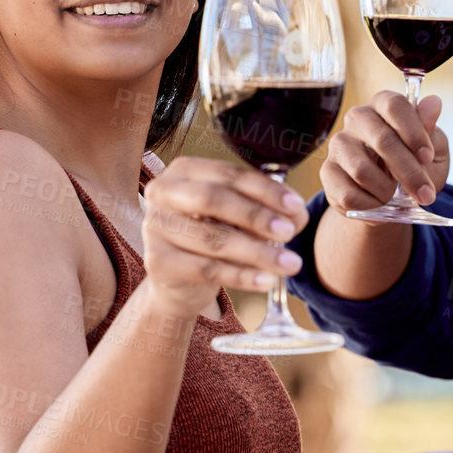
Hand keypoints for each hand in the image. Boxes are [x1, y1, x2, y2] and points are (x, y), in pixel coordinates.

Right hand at [141, 155, 309, 316]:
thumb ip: (270, 210)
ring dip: (258, 253)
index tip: (296, 206)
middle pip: (213, 200)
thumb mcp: (241, 217)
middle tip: (289, 232)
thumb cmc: (215, 234)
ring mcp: (155, 227)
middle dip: (256, 216)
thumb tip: (297, 214)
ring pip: (213, 239)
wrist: (179, 279)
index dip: (265, 189)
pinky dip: (242, 275)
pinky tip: (267, 281)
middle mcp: (163, 193)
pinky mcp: (157, 261)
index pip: (229, 174)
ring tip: (289, 263)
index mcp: (185, 171)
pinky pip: (206, 269)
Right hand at [320, 91, 450, 211]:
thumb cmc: (414, 166)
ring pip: (362, 170)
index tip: (427, 157)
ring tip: (396, 197)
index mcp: (384, 105)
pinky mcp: (327, 170)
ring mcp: (339, 143)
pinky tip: (377, 203)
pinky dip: (369, 205)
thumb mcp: (433, 151)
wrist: (390, 199)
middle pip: (382, 139)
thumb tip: (433, 103)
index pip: (394, 105)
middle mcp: (358, 118)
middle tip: (426, 194)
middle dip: (409, 172)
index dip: (413, 132)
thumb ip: (431, 131)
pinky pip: (348, 194)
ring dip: (386, 192)